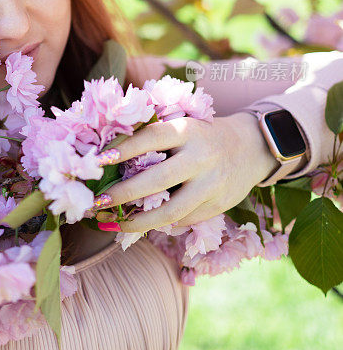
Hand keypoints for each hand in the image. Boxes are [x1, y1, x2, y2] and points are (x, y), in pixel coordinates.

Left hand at [100, 112, 281, 232]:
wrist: (252, 147)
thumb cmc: (203, 134)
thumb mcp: (183, 125)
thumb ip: (154, 136)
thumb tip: (109, 155)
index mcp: (188, 131)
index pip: (150, 138)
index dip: (123, 149)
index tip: (98, 160)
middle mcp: (201, 157)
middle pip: (157, 180)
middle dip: (123, 194)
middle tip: (97, 202)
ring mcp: (211, 184)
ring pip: (170, 211)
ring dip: (137, 222)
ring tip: (112, 224)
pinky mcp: (218, 206)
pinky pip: (183, 220)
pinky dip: (158, 224)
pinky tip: (138, 225)